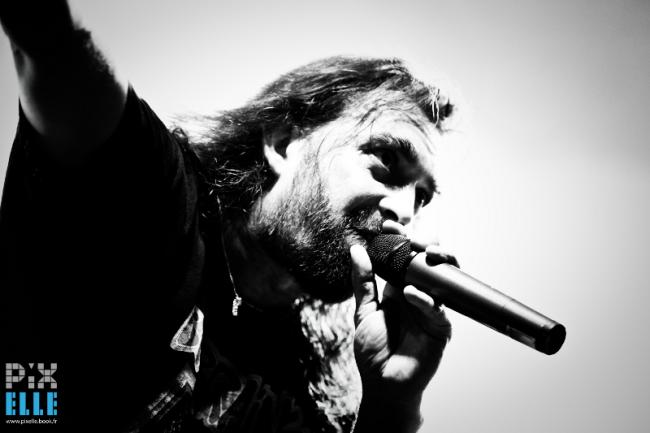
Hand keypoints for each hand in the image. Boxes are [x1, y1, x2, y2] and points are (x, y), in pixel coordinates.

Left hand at [351, 222, 456, 430]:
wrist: (383, 383)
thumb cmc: (373, 350)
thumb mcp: (363, 312)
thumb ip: (362, 283)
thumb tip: (356, 250)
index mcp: (399, 288)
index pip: (404, 258)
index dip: (400, 240)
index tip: (389, 224)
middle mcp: (418, 295)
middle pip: (428, 262)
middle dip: (423, 243)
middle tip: (411, 235)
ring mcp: (431, 310)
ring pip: (443, 279)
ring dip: (436, 262)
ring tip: (424, 252)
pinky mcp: (440, 328)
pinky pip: (437, 309)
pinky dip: (425, 298)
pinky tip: (411, 293)